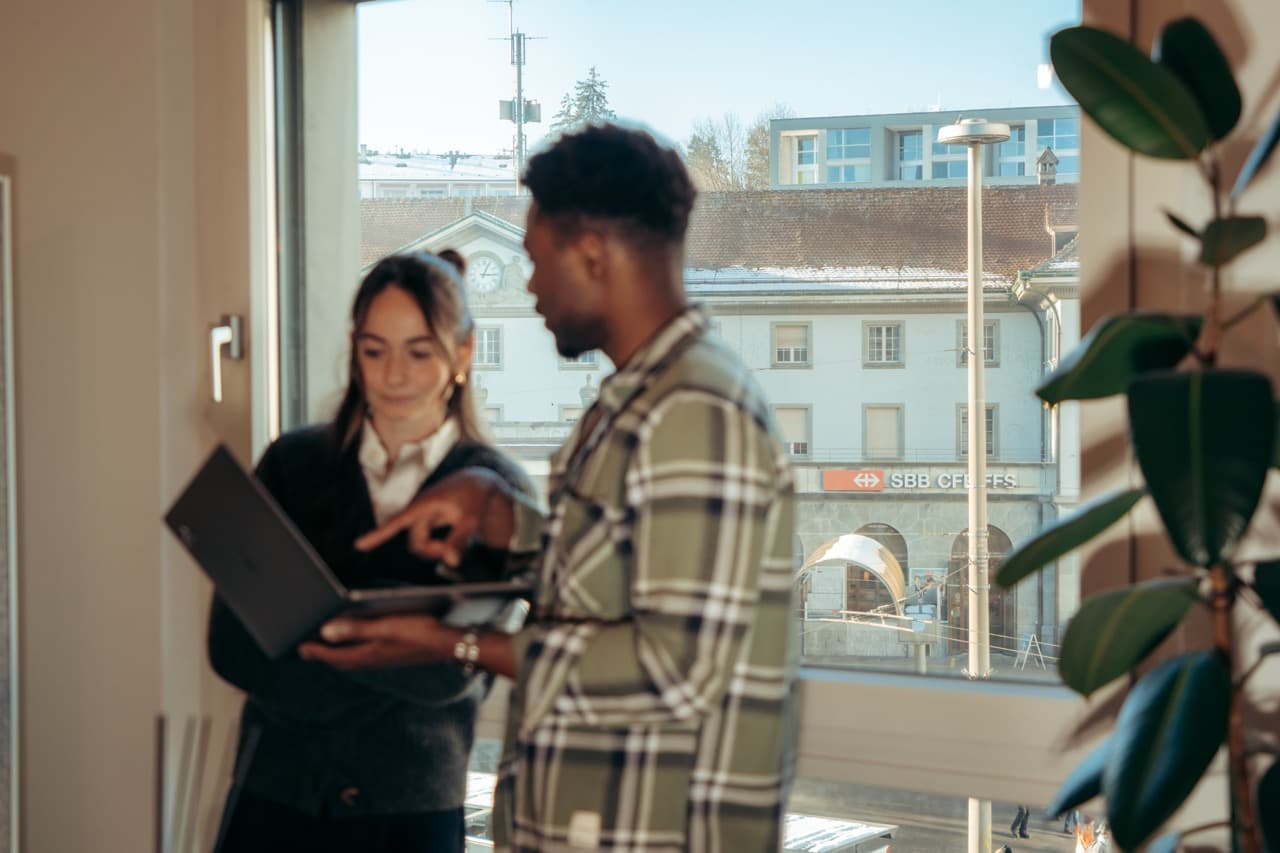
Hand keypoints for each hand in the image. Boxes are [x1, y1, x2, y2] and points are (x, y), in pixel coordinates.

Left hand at [297, 614, 456, 669]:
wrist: (450, 644)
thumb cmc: (421, 632)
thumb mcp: (386, 626)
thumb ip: (356, 628)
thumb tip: (325, 631)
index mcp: (369, 654)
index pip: (333, 655)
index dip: (314, 651)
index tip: (298, 647)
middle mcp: (374, 660)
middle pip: (340, 660)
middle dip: (322, 655)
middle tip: (306, 649)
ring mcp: (384, 660)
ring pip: (352, 659)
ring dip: (336, 654)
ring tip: (325, 647)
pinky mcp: (393, 656)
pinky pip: (364, 657)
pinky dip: (352, 652)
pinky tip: (356, 646)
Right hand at [354, 468, 514, 566]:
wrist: (478, 483)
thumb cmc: (474, 497)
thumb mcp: (471, 519)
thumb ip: (460, 540)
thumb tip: (451, 561)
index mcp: (424, 505)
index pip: (397, 522)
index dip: (378, 535)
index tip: (358, 545)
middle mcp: (419, 512)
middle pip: (416, 543)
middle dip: (433, 551)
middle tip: (455, 550)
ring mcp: (423, 518)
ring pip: (421, 544)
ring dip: (436, 549)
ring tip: (457, 543)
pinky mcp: (429, 523)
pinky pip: (426, 541)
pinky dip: (438, 548)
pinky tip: (446, 549)